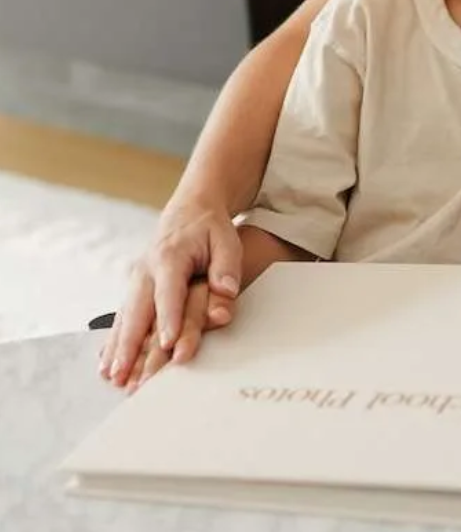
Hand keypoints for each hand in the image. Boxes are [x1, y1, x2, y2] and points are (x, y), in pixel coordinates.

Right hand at [99, 199, 241, 386]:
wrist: (190, 211)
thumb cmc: (210, 229)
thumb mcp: (226, 239)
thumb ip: (227, 266)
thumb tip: (227, 290)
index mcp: (171, 256)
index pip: (169, 292)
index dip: (168, 318)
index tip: (167, 343)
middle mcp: (147, 270)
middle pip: (137, 310)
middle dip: (130, 343)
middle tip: (125, 372)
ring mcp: (137, 280)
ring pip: (124, 317)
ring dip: (117, 348)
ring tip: (111, 377)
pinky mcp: (135, 289)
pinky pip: (122, 318)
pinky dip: (113, 342)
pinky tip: (106, 364)